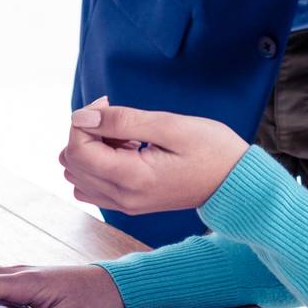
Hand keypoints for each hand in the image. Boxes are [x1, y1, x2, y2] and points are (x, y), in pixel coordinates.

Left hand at [59, 97, 248, 215]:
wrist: (236, 182)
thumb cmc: (211, 149)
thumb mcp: (168, 125)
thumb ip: (121, 121)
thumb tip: (81, 117)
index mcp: (132, 178)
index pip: (77, 150)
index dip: (84, 120)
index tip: (107, 103)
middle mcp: (123, 198)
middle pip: (72, 163)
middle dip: (84, 132)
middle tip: (114, 115)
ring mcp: (125, 205)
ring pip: (77, 176)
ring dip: (89, 150)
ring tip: (121, 136)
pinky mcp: (130, 204)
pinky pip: (93, 186)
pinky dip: (98, 165)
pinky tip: (124, 151)